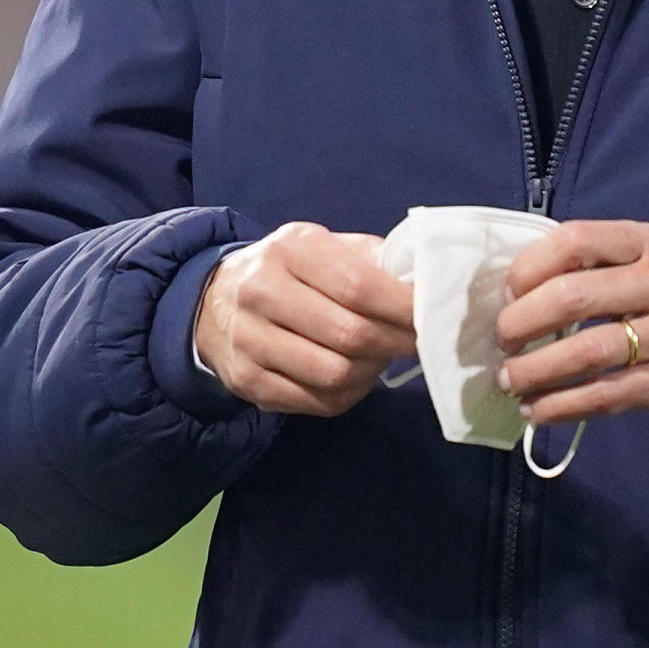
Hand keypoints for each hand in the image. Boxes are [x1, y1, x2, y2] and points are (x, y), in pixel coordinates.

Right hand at [192, 222, 416, 416]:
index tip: (435, 316)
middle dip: (396, 343)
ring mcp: (250, 340)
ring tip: (381, 356)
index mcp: (290, 250)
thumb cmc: (289, 270)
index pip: (358, 285)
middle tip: (421, 343)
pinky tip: (354, 376)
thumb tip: (425, 281)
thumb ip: (371, 259)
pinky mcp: (247, 381)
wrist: (214, 299)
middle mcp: (262, 292)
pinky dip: (348, 394)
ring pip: (335, 374)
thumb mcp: (323, 246)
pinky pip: (317, 401)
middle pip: (350, 334)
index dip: (403, 307)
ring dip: (371, 371)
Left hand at [493, 220, 648, 427]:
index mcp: (647, 243)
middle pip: (574, 297)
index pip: (575, 241)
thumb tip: (517, 291)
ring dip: (537, 370)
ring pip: (588, 351)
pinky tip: (539, 412)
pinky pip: (609, 394)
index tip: (507, 294)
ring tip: (510, 382)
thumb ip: (597, 268)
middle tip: (502, 342)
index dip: (529, 268)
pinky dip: (564, 405)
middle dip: (522, 322)